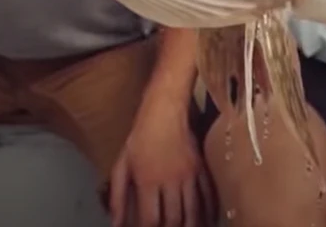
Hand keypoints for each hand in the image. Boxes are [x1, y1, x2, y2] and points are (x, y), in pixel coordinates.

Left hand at [107, 100, 214, 226]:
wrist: (165, 110)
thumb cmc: (140, 137)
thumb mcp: (122, 165)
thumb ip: (118, 197)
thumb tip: (116, 223)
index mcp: (148, 180)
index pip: (150, 218)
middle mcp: (170, 180)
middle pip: (174, 218)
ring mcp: (189, 174)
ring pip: (194, 210)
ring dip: (192, 225)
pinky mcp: (201, 168)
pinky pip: (209, 194)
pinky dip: (209, 210)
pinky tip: (208, 219)